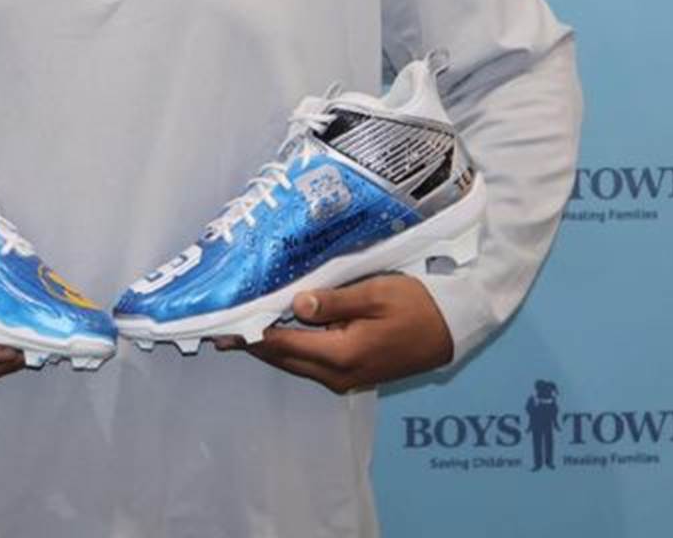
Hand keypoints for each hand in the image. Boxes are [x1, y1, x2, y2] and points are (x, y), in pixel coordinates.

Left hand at [223, 275, 452, 393]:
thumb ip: (333, 302)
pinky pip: (310, 363)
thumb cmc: (417, 305)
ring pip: (295, 363)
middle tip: (220, 326)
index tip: (221, 326)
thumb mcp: (376, 293)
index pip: (282, 345)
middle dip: (252, 343)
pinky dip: (290, 348)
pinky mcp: (351, 376)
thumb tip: (294, 305)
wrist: (452, 330)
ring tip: (241, 327)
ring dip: (269, 346)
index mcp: (341, 354)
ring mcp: (345, 379)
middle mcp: (337, 375)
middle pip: (283, 359)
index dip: (249, 335)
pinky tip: (279, 331)